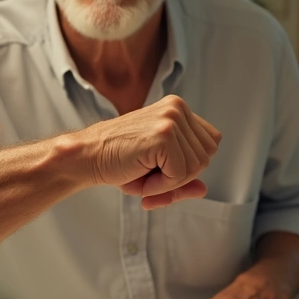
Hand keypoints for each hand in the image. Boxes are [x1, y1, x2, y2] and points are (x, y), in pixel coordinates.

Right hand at [73, 95, 220, 207]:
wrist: (87, 156)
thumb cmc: (118, 161)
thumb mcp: (157, 170)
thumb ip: (184, 180)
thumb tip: (204, 190)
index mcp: (177, 108)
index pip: (210, 142)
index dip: (190, 164)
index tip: (163, 169)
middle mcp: (177, 108)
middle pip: (206, 156)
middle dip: (181, 175)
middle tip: (151, 174)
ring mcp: (171, 119)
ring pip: (196, 167)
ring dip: (169, 182)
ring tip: (144, 174)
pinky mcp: (163, 135)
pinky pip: (180, 175)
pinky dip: (161, 186)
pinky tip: (141, 177)